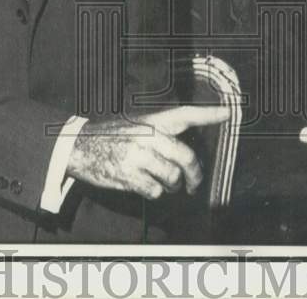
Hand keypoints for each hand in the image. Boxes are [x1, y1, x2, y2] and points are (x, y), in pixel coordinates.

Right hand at [67, 105, 229, 199]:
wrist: (78, 146)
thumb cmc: (111, 136)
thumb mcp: (136, 125)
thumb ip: (160, 133)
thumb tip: (186, 150)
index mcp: (151, 121)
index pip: (185, 114)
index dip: (208, 114)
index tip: (228, 113)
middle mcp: (147, 136)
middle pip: (186, 157)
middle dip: (195, 175)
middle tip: (194, 184)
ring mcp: (138, 155)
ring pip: (173, 177)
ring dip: (173, 186)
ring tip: (164, 183)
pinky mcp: (128, 174)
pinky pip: (155, 190)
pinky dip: (154, 192)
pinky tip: (145, 186)